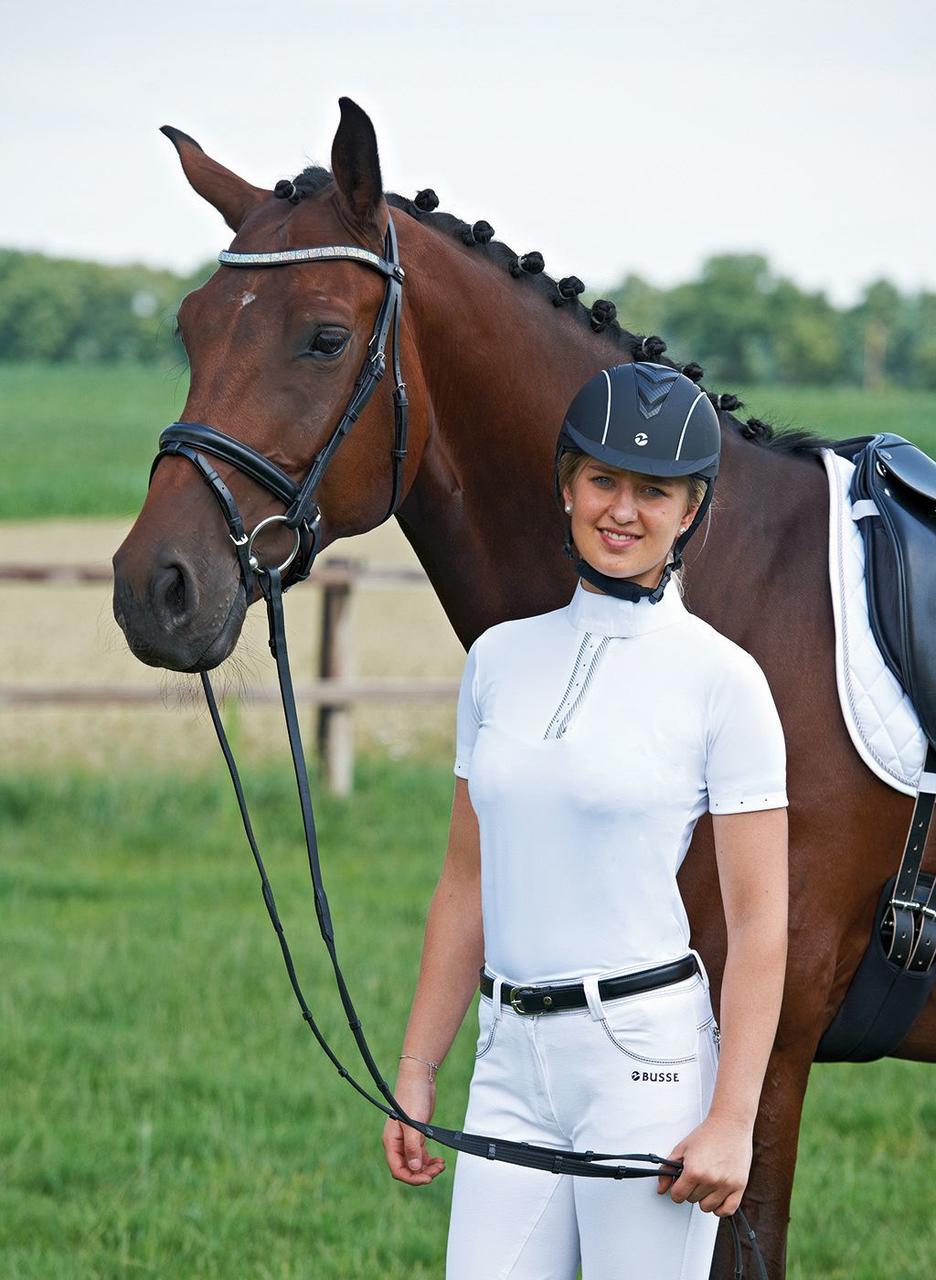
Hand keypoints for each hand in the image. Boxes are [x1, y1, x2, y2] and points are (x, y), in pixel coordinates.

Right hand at [381, 1061, 446, 1185]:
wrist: (419, 1079)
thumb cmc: (412, 1097)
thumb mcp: (412, 1123)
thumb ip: (413, 1146)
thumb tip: (415, 1168)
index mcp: (391, 1142)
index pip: (398, 1169)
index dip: (411, 1177)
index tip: (427, 1178)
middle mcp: (398, 1143)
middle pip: (407, 1169)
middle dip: (422, 1173)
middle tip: (438, 1171)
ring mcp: (407, 1140)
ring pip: (415, 1163)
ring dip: (428, 1168)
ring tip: (441, 1165)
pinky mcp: (417, 1135)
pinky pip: (421, 1155)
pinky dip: (430, 1160)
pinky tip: (440, 1160)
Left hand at [656, 1113, 752, 1215]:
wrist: (730, 1123)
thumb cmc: (708, 1133)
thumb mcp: (682, 1148)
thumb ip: (668, 1168)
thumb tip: (661, 1188)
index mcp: (694, 1171)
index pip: (678, 1196)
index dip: (676, 1190)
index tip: (680, 1184)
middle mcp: (710, 1180)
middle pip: (692, 1200)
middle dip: (691, 1189)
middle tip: (696, 1176)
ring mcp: (726, 1185)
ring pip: (707, 1207)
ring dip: (704, 1198)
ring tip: (706, 1183)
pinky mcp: (739, 1186)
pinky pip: (727, 1210)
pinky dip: (720, 1208)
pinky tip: (717, 1196)